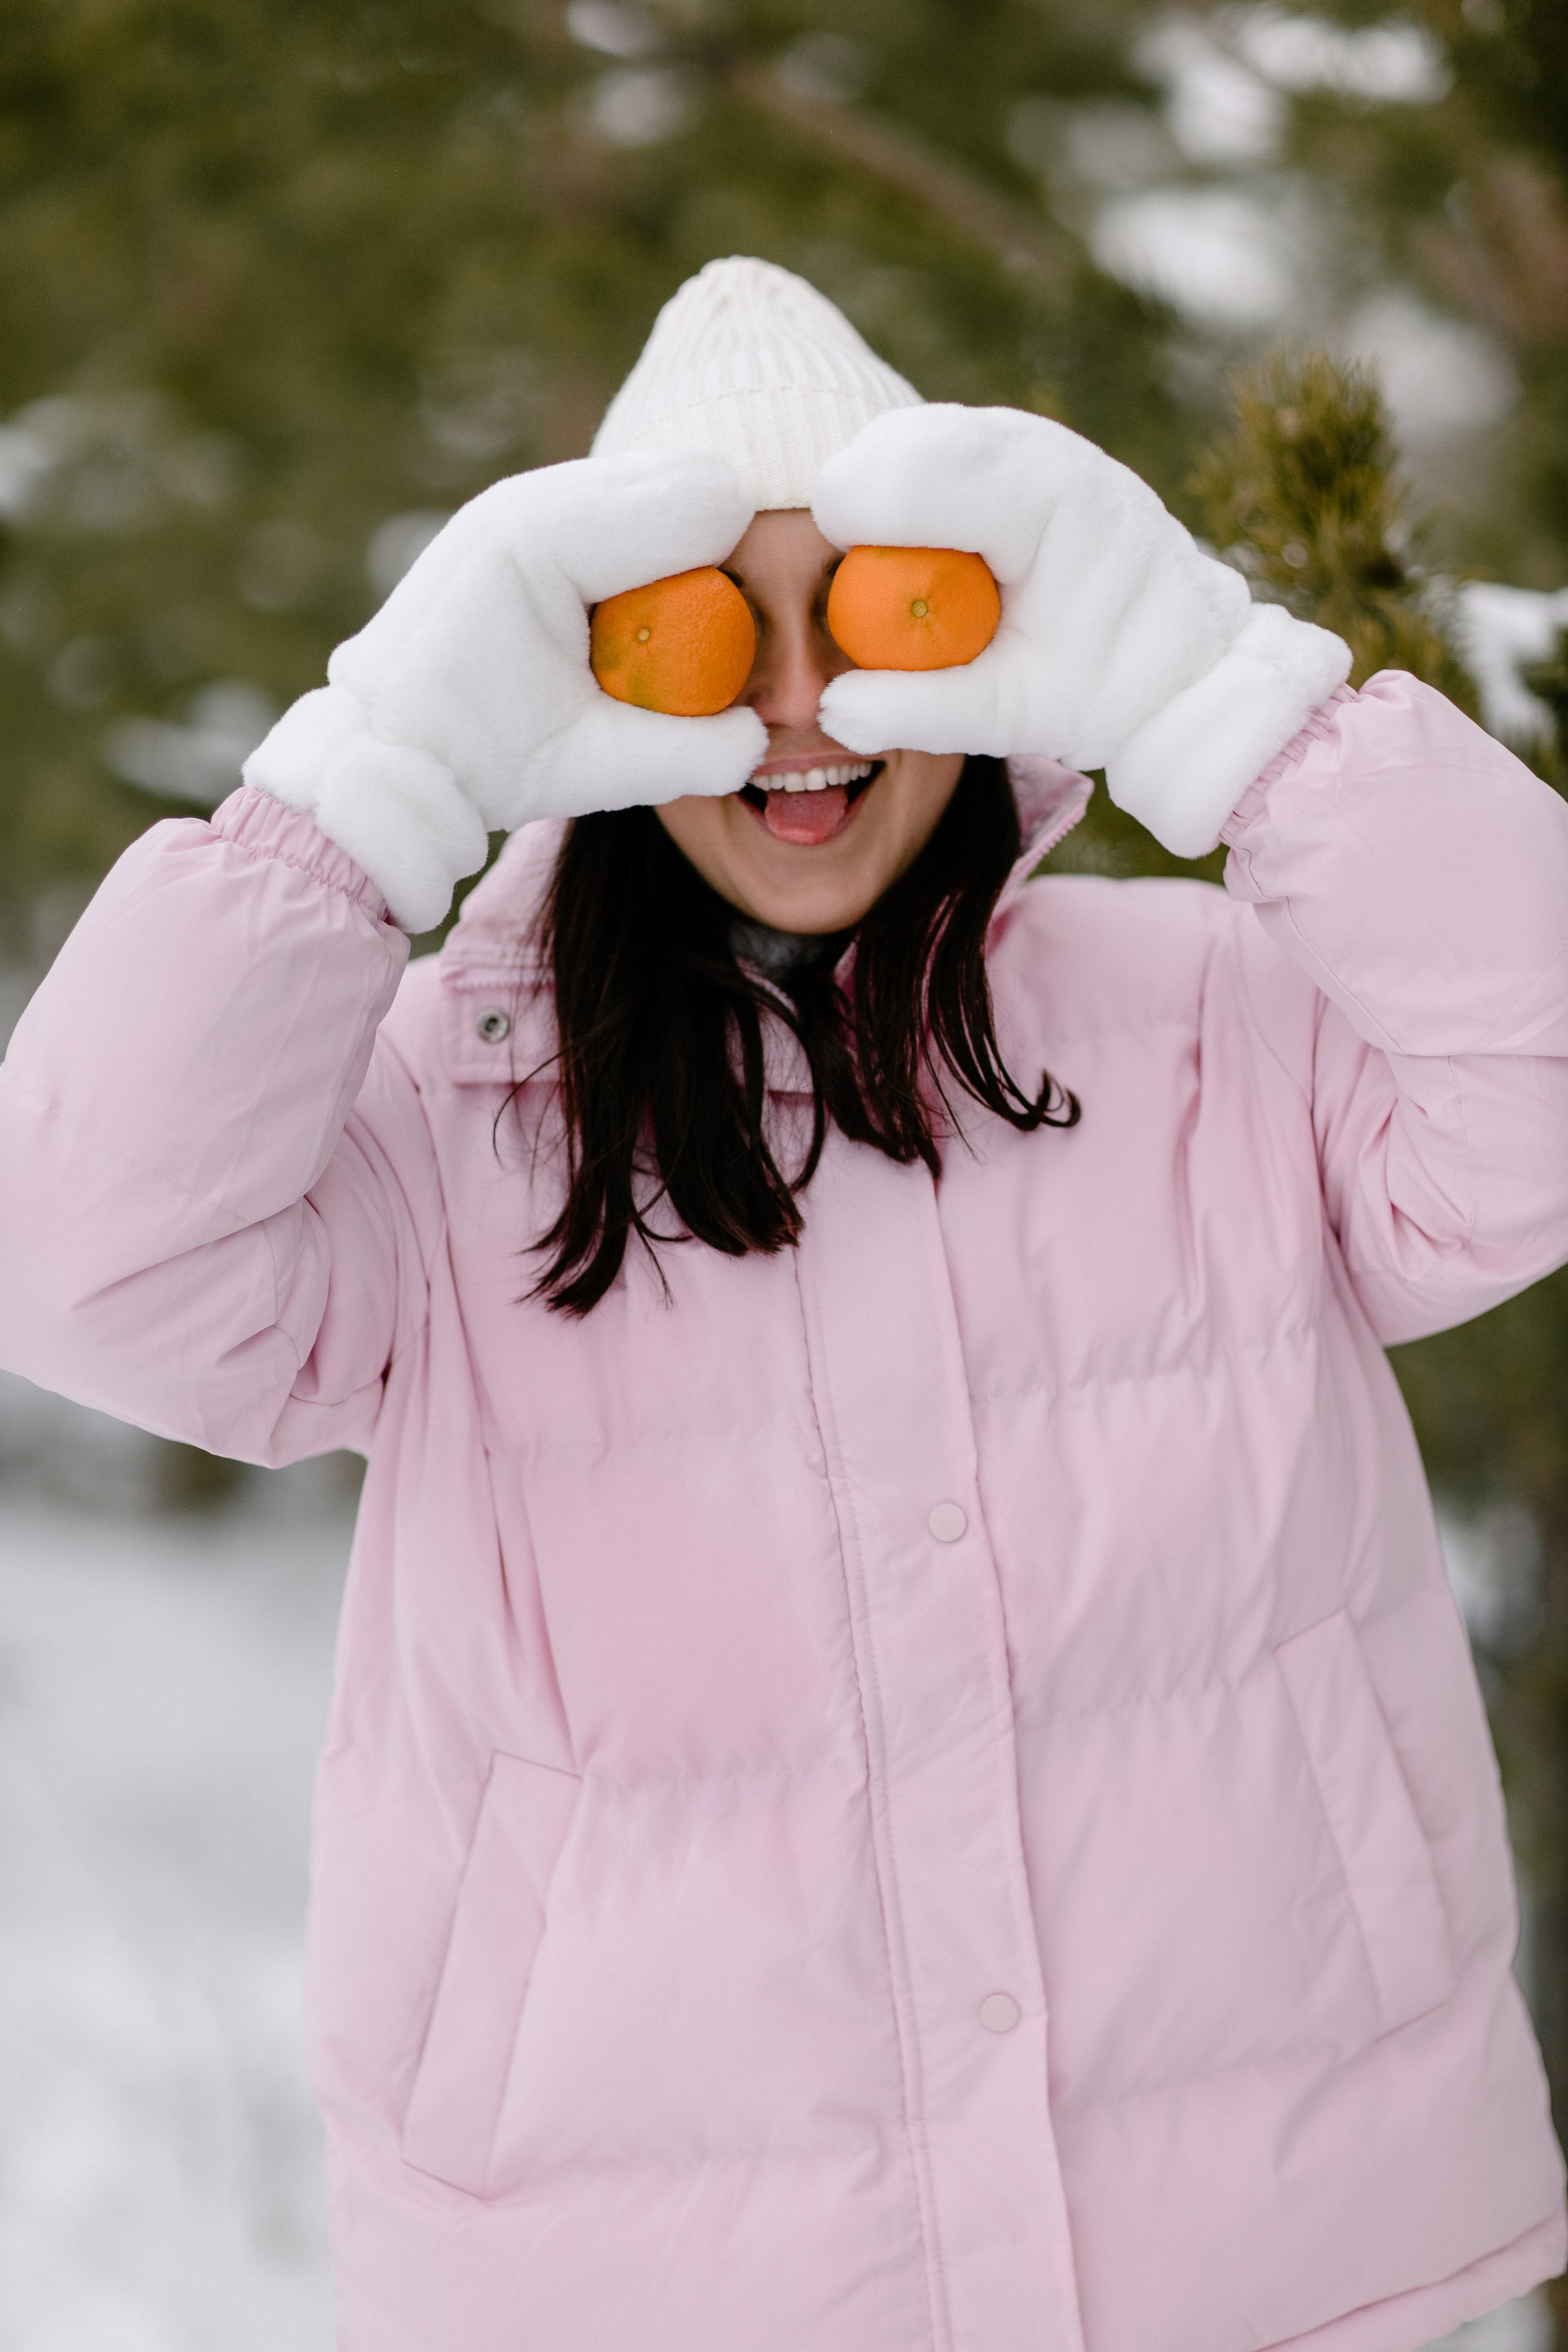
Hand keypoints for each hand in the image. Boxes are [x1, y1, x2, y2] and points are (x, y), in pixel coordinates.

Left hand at [245, 447, 767, 930]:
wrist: (384, 750)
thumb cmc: (479, 763)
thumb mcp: (585, 771)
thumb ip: (684, 754)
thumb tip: (766, 736)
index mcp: (542, 541)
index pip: (700, 503)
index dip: (745, 565)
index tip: (750, 641)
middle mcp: (529, 498)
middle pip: (687, 475)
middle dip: (724, 546)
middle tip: (727, 631)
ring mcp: (525, 498)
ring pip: (661, 476)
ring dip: (691, 541)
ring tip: (684, 623)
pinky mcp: (530, 514)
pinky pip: (629, 501)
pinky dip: (659, 543)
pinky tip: (648, 609)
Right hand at [812, 405, 1348, 857]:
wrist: (1185, 652)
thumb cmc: (1106, 689)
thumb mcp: (1020, 717)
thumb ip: (927, 711)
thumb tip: (832, 710)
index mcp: (1058, 507)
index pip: (934, 471)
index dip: (863, 508)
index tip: (835, 563)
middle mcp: (1047, 450)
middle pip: (908, 435)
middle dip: (857, 495)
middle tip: (846, 571)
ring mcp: (1028, 438)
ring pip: (910, 429)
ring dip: (875, 489)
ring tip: (882, 563)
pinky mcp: (1010, 446)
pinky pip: (926, 442)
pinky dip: (897, 486)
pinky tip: (909, 544)